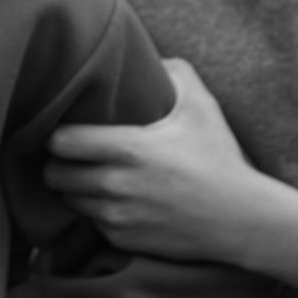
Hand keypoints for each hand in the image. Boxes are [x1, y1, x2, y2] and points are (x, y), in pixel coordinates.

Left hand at [43, 59, 267, 263]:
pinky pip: (92, 223)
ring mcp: (118, 217)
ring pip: (69, 201)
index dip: (56, 134)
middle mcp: (116, 185)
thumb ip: (174, 73)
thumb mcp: (201, 108)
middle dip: (57, 163)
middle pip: (54, 175)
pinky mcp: (124, 240)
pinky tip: (114, 199)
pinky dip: (96, 211)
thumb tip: (153, 57)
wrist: (243, 221)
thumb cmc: (220, 160)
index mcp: (128, 149)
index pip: (60, 141)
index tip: (64, 129)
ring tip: (90, 176)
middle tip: (70, 154)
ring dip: (74, 189)